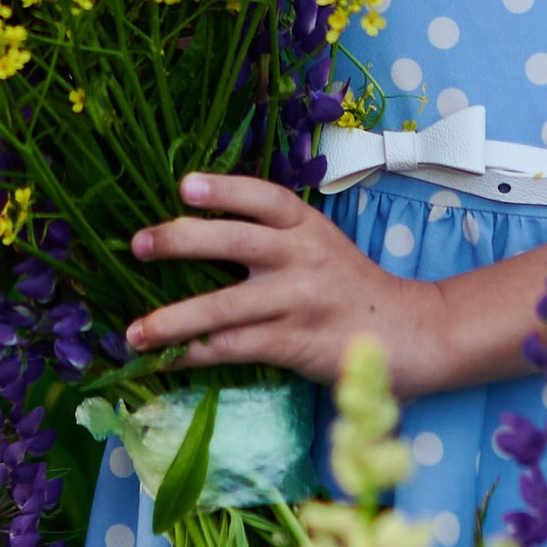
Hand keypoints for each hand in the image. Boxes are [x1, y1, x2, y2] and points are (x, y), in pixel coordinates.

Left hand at [127, 175, 465, 395]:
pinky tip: (168, 361)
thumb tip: (202, 233)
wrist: (412, 334)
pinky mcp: (295, 343)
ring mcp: (299, 301)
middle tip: (138, 244)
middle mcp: (303, 257)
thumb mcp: (323, 247)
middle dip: (182, 240)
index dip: (225, 188)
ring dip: (173, 319)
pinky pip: (235, 346)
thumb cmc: (353, 290)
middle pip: (236, 240)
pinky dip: (197, 354)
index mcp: (308, 227)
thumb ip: (277, 238)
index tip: (185, 185)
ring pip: (224, 305)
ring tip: (135, 332)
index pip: (264, 198)